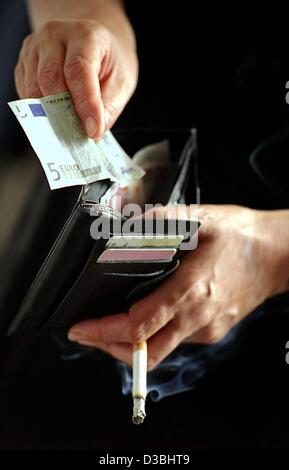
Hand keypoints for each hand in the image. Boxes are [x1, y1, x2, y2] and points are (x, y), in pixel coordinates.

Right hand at [14, 19, 137, 138]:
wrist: (96, 44)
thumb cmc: (110, 62)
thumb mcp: (122, 82)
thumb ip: (108, 107)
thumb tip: (92, 133)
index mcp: (86, 35)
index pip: (79, 70)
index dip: (85, 104)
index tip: (93, 130)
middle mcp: (55, 35)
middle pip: (50, 79)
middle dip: (64, 113)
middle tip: (79, 135)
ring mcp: (35, 48)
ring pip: (34, 89)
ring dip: (50, 115)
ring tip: (69, 129)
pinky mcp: (24, 63)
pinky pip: (27, 93)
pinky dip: (40, 110)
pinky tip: (56, 114)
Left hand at [68, 205, 288, 368]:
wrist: (278, 255)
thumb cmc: (242, 237)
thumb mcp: (202, 218)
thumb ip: (162, 219)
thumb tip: (128, 222)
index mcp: (191, 292)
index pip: (138, 327)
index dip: (103, 332)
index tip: (80, 330)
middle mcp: (198, 319)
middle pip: (145, 353)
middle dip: (109, 348)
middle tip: (88, 333)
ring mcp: (207, 330)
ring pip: (160, 350)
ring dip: (131, 342)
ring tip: (111, 323)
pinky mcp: (212, 332)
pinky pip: (176, 340)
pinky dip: (154, 334)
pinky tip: (147, 314)